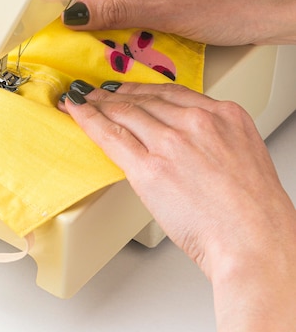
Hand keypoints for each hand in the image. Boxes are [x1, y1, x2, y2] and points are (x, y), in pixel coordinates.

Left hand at [60, 82, 295, 331]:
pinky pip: (110, 135)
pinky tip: (76, 112)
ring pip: (124, 112)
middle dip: (115, 95)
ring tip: (81, 101)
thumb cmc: (251, 212)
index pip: (171, 92)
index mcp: (225, 114)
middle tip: (95, 93)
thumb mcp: (241, 156)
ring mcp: (171, 142)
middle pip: (144, 99)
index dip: (140, 89)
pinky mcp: (149, 167)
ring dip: (98, 104)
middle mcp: (197, 121)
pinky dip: (88, 120)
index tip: (125, 89)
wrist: (255, 242)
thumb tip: (183, 143)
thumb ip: (211, 140)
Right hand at [63, 0, 295, 46]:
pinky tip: (146, 24)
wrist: (278, 10)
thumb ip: (116, 12)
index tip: (71, 13)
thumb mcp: (167, 10)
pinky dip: (142, 8)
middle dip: (109, 2)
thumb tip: (77, 13)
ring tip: (134, 26)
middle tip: (102, 28)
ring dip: (127, 8)